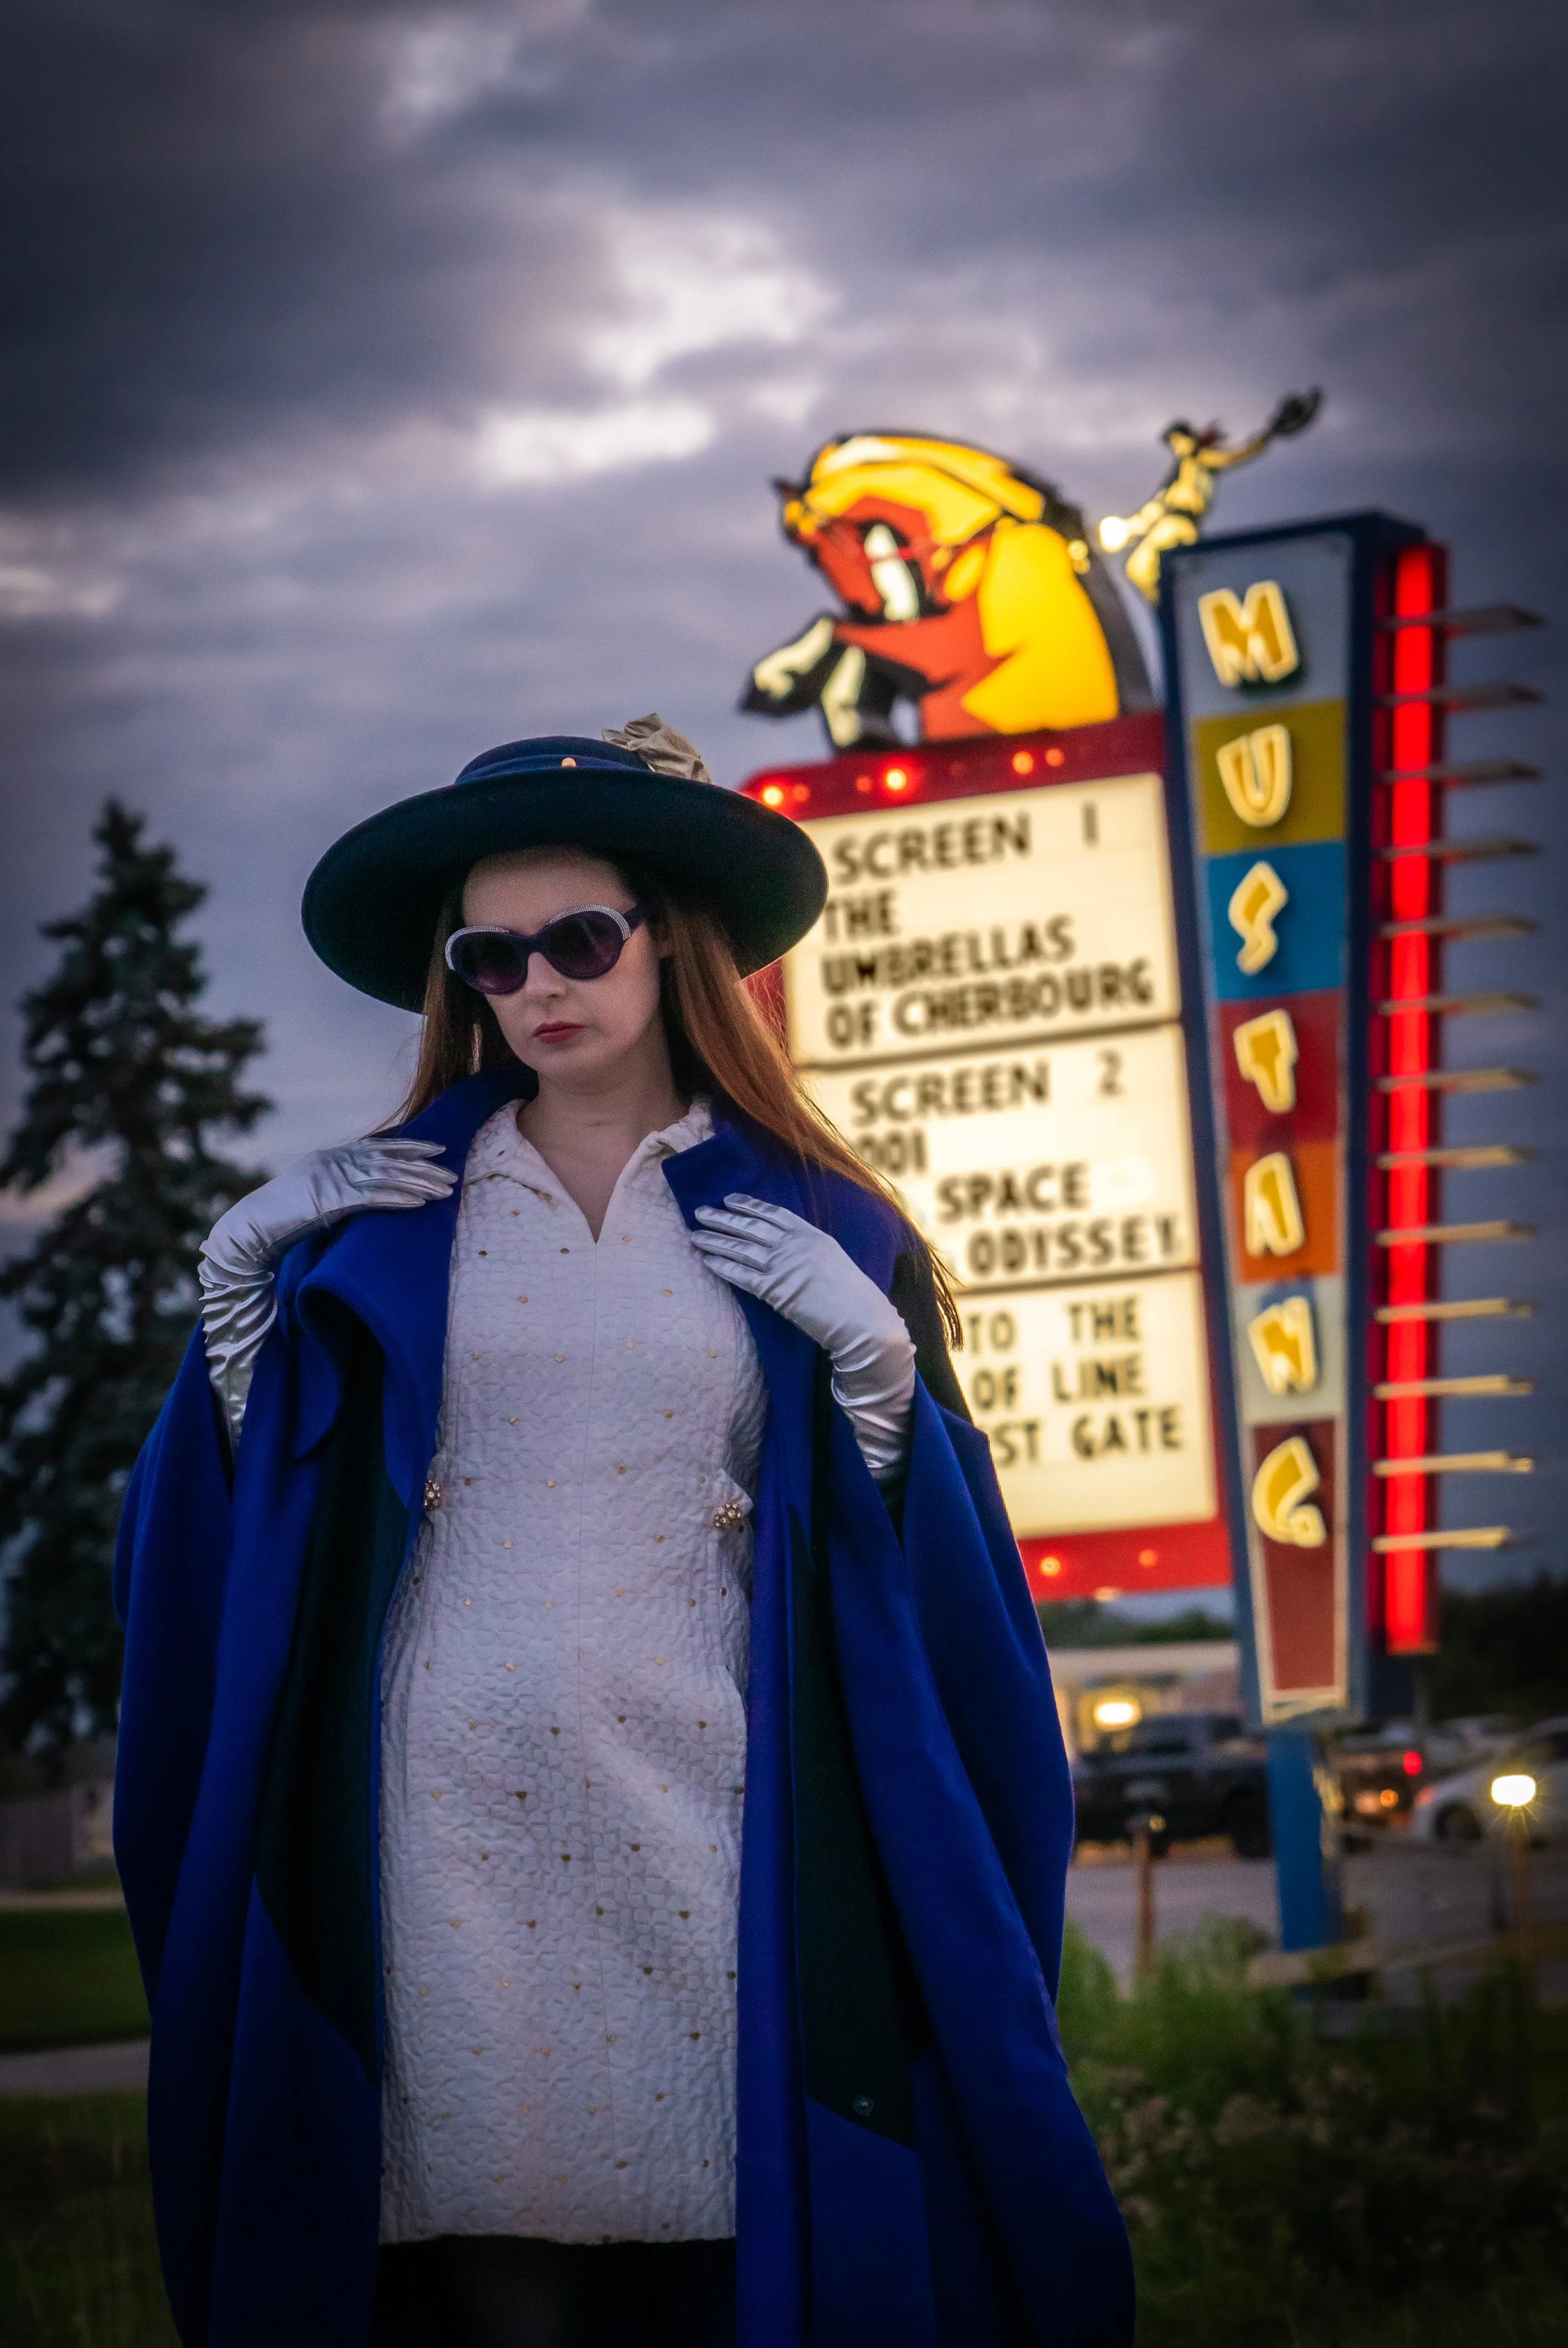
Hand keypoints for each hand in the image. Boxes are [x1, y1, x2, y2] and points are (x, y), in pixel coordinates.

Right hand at [200, 1139, 454, 1444]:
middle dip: (422, 1165)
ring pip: (384, 1175)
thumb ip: (343, 1189)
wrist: (249, 1232)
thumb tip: (371, 1194)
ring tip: (446, 1189)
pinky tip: (419, 1201)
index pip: (378, 1146)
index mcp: (330, 1155)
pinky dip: (397, 1197)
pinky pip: (370, 1196)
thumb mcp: (318, 1197)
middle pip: (387, 1158)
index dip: (410, 1147)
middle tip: (453, 1171)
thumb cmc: (282, 1221)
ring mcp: (329, 1176)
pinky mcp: (327, 1198)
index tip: (438, 1150)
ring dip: (418, 1181)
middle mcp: (331, 1159)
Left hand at [690, 1194, 914, 1482]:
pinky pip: (741, 1274)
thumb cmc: (852, 1296)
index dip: (748, 1205)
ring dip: (714, 1239)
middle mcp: (795, 1245)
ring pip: (740, 1247)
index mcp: (811, 1235)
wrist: (862, 1320)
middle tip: (700, 1211)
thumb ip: (809, 1251)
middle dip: (723, 1218)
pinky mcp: (775, 1291)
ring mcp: (784, 1266)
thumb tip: (789, 1252)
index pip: (772, 1213)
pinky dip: (721, 1266)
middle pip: (750, 1226)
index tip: (729, 1199)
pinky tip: (706, 1260)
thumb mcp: (833, 1261)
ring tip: (694, 1234)